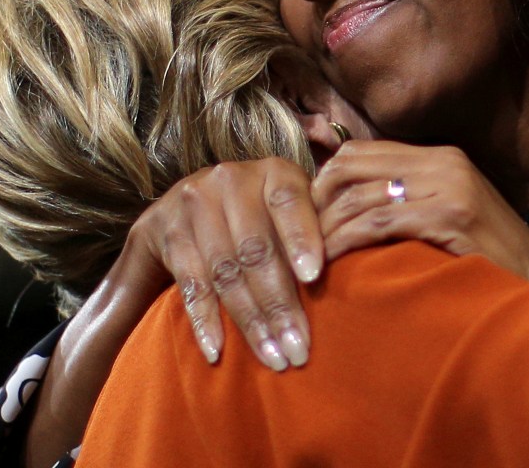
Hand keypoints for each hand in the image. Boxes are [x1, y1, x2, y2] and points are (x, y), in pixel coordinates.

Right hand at [126, 158, 322, 370]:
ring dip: (250, 321)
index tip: (314, 277)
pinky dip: (204, 320)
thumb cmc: (261, 212)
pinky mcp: (168, 232)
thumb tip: (359, 272)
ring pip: (225, 272)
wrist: (184, 204)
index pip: (289, 202)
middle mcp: (231, 180)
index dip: (301, 238)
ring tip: (272, 358)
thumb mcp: (290, 207)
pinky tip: (218, 351)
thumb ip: (319, 226)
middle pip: (256, 249)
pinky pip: (190, 284)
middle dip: (279, 304)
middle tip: (299, 349)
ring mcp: (195, 204)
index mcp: (273, 172)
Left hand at [311, 140, 528, 289]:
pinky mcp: (451, 216)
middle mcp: (443, 162)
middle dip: (317, 199)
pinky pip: (380, 222)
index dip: (324, 179)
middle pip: (352, 165)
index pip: (360, 152)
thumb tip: (347, 207)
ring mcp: (449, 186)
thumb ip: (405, 202)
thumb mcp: (447, 217)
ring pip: (361, 196)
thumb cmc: (489, 263)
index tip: (305, 215)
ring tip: (308, 258)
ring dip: (326, 228)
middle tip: (299, 236)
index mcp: (440, 157)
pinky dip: (347, 241)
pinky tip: (331, 262)